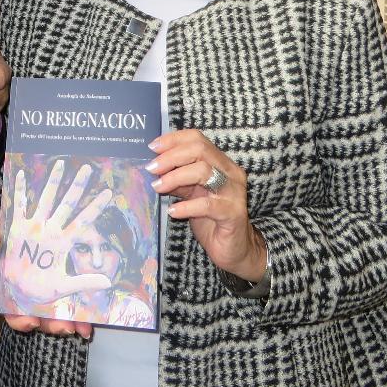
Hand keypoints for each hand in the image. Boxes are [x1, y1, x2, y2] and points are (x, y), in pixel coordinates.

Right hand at [0, 160, 113, 312]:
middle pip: (67, 204)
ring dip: (52, 182)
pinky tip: (21, 174)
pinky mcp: (17, 229)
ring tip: (60, 164)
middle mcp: (50, 230)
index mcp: (63, 242)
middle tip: (88, 168)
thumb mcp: (63, 287)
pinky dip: (18, 191)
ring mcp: (34, 228)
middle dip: (77, 186)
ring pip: (45, 200)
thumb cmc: (40, 289)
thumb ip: (84, 283)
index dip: (95, 207)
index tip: (109, 192)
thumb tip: (108, 282)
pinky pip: (18, 207)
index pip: (83, 221)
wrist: (17, 293)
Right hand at [0, 220, 93, 338]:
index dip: (20, 320)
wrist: (38, 215)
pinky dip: (83, 318)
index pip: (14, 310)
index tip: (30, 321)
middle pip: (41, 317)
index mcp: (15, 284)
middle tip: (62, 327)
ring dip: (69, 324)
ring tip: (78, 326)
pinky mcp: (73, 283)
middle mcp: (34, 292)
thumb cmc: (17, 229)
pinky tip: (87, 324)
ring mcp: (54, 289)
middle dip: (50, 326)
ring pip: (60, 315)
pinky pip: (77, 304)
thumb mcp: (2, 228)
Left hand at [148, 129, 265, 281]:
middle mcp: (230, 172)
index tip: (153, 147)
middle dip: (171, 156)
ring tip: (158, 187)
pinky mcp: (233, 213)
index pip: (197, 138)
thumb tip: (153, 166)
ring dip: (175, 177)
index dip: (173, 140)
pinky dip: (186, 206)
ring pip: (203, 172)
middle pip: (200, 150)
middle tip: (151, 168)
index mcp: (220, 163)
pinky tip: (173, 211)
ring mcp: (234, 192)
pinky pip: (207, 204)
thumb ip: (177, 179)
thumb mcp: (191, 193)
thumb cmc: (211, 218)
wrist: (234, 248)